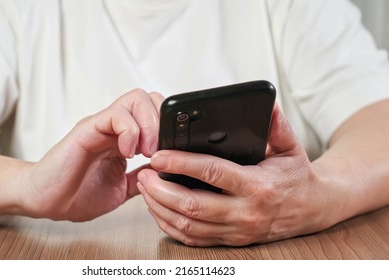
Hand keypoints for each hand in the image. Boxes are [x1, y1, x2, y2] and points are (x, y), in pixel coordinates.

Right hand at [18, 89, 162, 221]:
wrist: (45, 201)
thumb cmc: (77, 193)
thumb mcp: (121, 189)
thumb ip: (141, 178)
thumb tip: (165, 171)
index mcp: (124, 139)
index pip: (156, 113)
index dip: (169, 129)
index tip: (171, 154)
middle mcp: (114, 127)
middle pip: (150, 99)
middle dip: (163, 122)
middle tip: (160, 151)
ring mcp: (101, 125)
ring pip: (136, 99)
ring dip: (150, 125)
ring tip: (146, 151)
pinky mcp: (87, 129)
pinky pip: (115, 115)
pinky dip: (130, 131)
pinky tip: (127, 153)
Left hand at [137, 105, 331, 245]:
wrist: (312, 209)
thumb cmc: (297, 176)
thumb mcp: (291, 146)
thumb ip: (276, 124)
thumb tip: (265, 103)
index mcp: (258, 185)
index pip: (213, 173)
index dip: (182, 164)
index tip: (159, 156)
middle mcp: (246, 212)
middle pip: (193, 206)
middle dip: (161, 190)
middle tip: (143, 174)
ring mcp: (237, 230)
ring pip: (188, 225)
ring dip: (160, 208)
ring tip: (145, 189)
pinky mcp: (231, 240)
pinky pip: (193, 239)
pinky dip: (170, 225)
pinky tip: (158, 209)